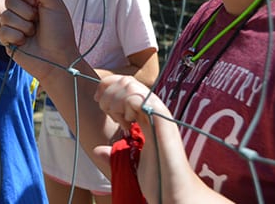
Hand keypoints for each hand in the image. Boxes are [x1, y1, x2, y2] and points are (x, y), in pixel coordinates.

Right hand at [0, 0, 78, 80]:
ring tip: (33, 34)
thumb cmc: (60, 32)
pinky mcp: (7, 40)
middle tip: (37, 20)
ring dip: (22, 26)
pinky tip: (24, 42)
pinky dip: (15, 36)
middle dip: (25, 11)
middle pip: (9, 0)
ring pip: (4, 16)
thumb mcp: (54, 4)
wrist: (58, 58)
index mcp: (32, 1)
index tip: (36, 2)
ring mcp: (13, 25)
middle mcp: (21, 11)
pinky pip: (2, 31)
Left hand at [94, 76, 224, 202]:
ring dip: (114, 98)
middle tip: (106, 110)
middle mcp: (154, 111)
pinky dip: (125, 105)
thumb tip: (97, 150)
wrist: (177, 195)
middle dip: (109, 91)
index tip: (98, 100)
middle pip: (127, 80)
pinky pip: (138, 98)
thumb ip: (115, 152)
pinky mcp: (161, 121)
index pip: (127, 84)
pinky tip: (126, 122)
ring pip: (131, 85)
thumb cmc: (159, 180)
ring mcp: (159, 115)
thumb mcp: (130, 162)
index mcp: (147, 116)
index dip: (108, 86)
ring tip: (116, 117)